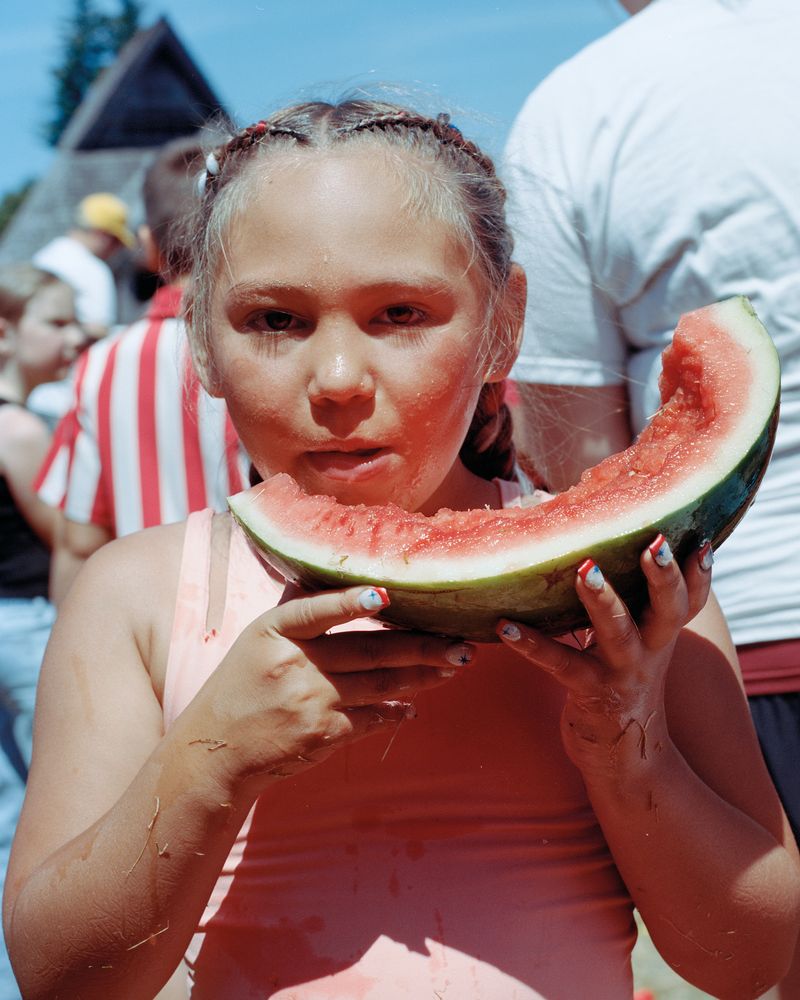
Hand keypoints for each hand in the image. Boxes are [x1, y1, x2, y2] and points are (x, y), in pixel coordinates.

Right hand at [188, 585, 473, 797]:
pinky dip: (396, 711)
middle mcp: (294, 664)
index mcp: (275, 631)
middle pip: (370, 649)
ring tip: (454, 665)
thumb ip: (300, 611)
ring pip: (381, 684)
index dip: (350, 602)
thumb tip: (344, 580)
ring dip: (423, 676)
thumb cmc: (241, 685)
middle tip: (461, 642)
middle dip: (423, 646)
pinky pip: (372, 718)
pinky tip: (414, 705)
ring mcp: (310, 702)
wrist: (217, 750)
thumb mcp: (259, 639)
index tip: (384, 595)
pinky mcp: (323, 734)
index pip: (316, 610)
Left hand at [496, 537, 713, 773]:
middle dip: (665, 577)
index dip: (699, 573)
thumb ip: (622, 600)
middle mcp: (650, 650)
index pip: (689, 600)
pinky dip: (530, 644)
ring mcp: (622, 672)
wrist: (624, 759)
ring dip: (602, 600)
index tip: (703, 540)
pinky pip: (559, 663)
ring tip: (585, 570)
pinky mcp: (589, 691)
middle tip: (655, 545)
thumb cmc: (618, 681)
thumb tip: (584, 544)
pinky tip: (505, 626)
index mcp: (661, 633)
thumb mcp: (632, 642)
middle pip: (669, 610)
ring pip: (618, 632)